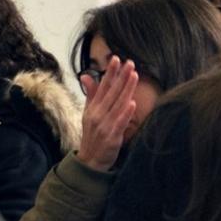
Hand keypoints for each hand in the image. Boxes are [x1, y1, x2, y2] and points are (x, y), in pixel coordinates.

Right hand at [77, 57, 141, 172]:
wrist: (90, 161)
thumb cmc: (92, 136)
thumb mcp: (88, 113)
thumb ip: (91, 94)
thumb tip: (86, 76)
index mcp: (93, 108)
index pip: (102, 86)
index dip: (109, 72)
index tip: (116, 59)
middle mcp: (98, 114)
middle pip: (111, 92)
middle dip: (121, 77)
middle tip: (130, 63)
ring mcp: (105, 125)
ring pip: (117, 104)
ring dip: (126, 90)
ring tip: (134, 76)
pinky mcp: (112, 137)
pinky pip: (119, 123)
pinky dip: (125, 113)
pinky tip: (132, 103)